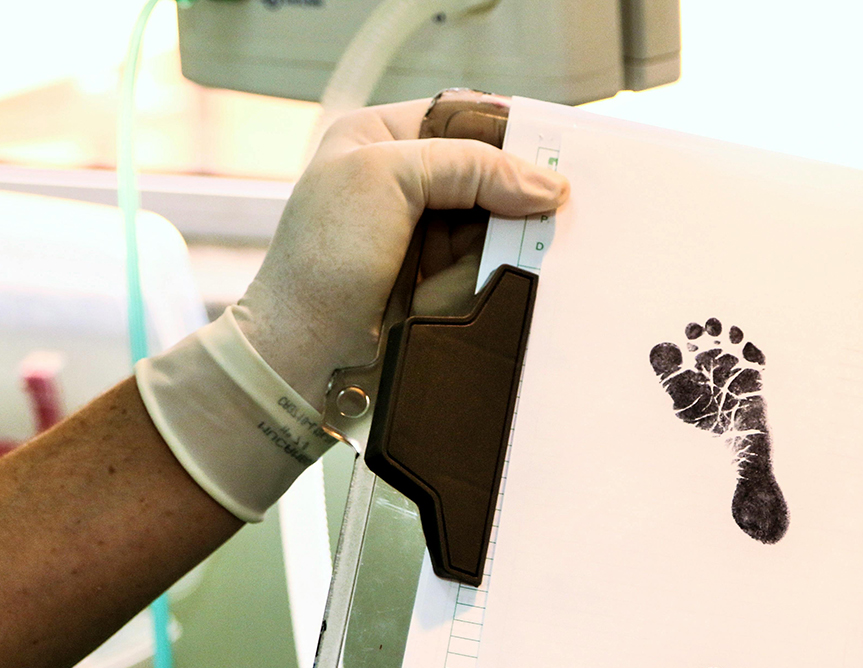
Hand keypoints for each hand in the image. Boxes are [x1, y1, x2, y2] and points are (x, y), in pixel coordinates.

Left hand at [234, 99, 567, 409]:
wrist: (308, 353)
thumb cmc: (321, 259)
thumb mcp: (387, 177)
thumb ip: (469, 166)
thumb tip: (547, 186)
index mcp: (381, 136)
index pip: (465, 118)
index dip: (510, 133)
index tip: (554, 152)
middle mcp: (406, 180)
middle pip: (491, 174)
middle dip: (512, 195)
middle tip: (548, 208)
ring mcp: (426, 233)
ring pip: (497, 224)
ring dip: (500, 243)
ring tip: (480, 260)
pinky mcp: (442, 278)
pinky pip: (491, 266)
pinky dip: (490, 276)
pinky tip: (475, 284)